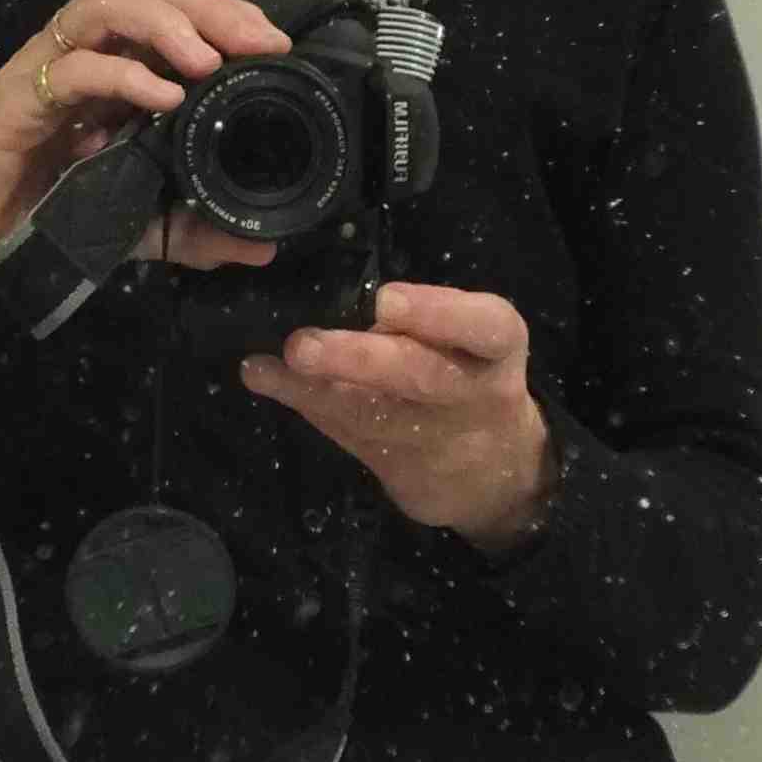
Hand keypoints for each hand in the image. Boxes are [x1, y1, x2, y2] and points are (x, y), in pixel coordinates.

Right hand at [0, 0, 295, 299]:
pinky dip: (121, 73)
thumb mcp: (137, 226)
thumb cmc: (46, 219)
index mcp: (116, 70)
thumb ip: (194, 231)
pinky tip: (161, 98)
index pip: (175, 11)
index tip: (275, 49)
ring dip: (163, 22)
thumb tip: (262, 246)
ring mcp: (46, 68)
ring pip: (103, 3)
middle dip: (208, 8)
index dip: (226, 16)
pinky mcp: (15, 96)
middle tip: (255, 45)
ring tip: (206, 62)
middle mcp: (83, 55)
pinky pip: (70, 66)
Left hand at [239, 280, 557, 549]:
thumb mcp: (465, 336)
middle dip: (358, 360)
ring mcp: (435, 437)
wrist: (495, 466)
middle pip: (420, 376)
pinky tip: (265, 379)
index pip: (481, 326)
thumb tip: (339, 295)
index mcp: (496, 345)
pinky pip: (348, 432)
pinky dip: (304, 403)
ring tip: (269, 368)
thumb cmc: (468, 368)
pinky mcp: (401, 467)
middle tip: (303, 346)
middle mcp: (471, 391)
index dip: (436, 314)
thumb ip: (416, 319)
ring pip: (372, 414)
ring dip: (314, 390)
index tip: (385, 301)